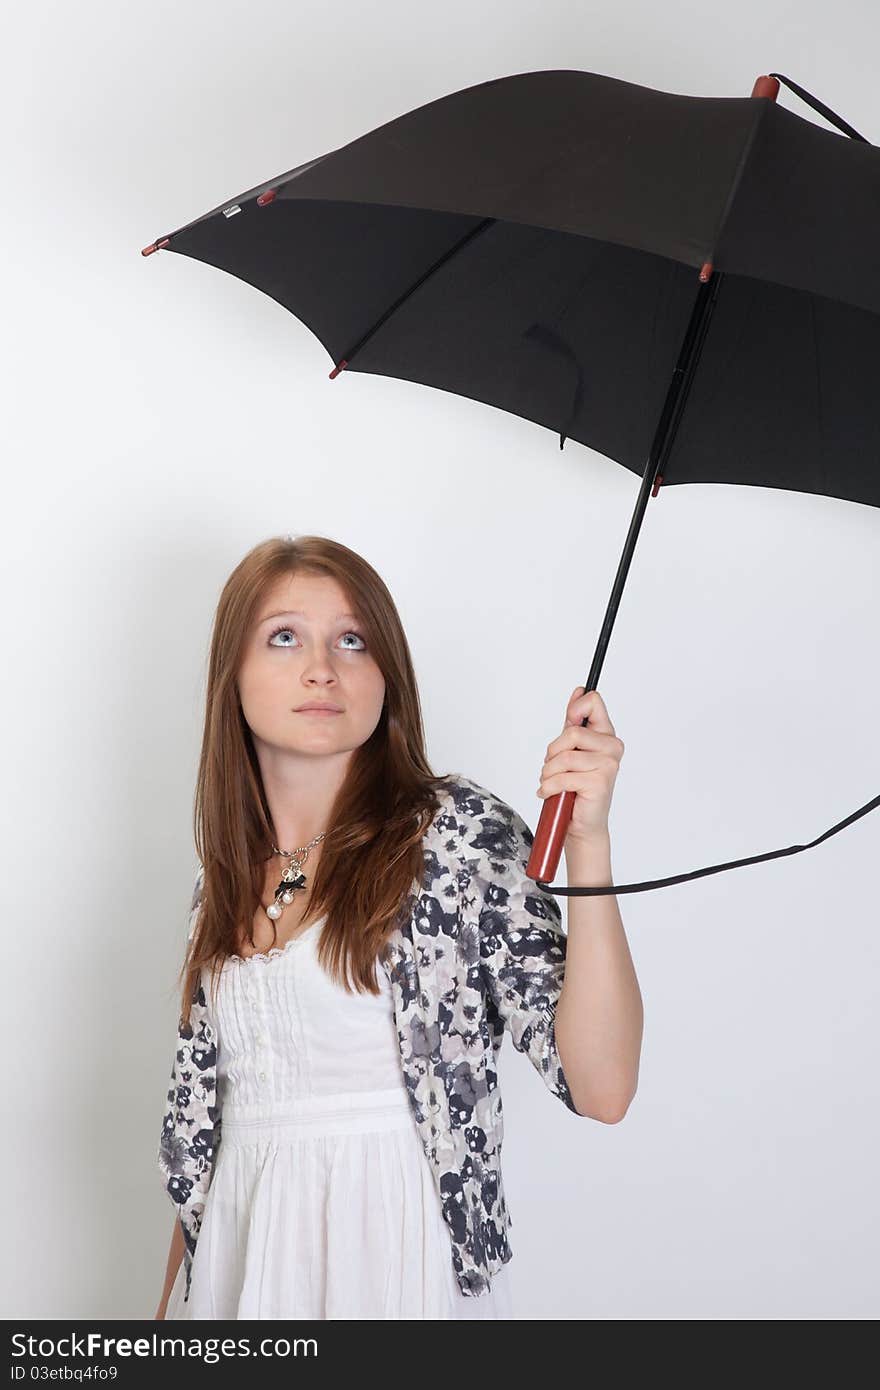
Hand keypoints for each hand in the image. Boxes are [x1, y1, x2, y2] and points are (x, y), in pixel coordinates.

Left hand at [536, 686, 624, 845]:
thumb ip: (574, 722)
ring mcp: (608, 765)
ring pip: (563, 756)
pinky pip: (562, 777)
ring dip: (548, 773)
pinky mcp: (599, 783)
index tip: (569, 721)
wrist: (581, 824)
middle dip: (552, 752)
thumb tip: (579, 691)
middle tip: (552, 768)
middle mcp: (612, 748)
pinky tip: (550, 793)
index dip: (575, 708)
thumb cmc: (576, 788)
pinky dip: (549, 787)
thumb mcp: (572, 750)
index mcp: (607, 735)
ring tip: (551, 783)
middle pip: (572, 732)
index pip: (593, 702)